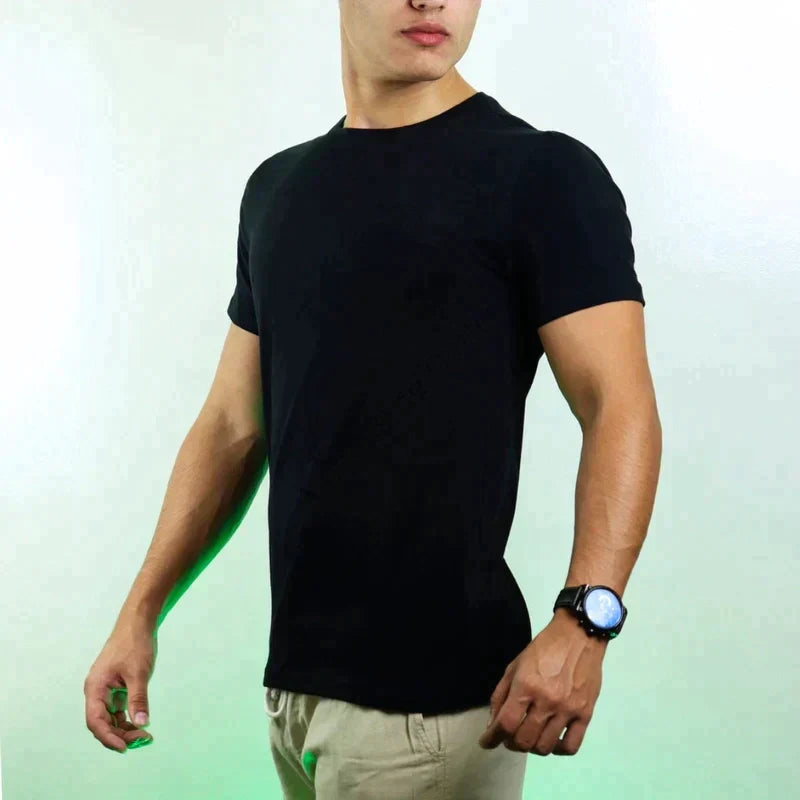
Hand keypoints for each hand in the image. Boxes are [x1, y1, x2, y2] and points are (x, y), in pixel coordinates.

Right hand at [83, 618, 157, 752]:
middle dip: (120, 735)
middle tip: (143, 740)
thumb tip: (142, 723)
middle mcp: (96, 691)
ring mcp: (106, 690)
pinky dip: (128, 718)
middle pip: (103, 723)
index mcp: (95, 688)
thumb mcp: (138, 673)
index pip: (95, 721)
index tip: (126, 747)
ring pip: (111, 718)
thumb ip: (138, 699)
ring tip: (145, 736)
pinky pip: (118, 709)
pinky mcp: (116, 687)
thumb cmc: (135, 644)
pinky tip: (141, 724)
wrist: (138, 623)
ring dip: (125, 729)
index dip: (108, 737)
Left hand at [477, 612, 604, 755]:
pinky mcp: (586, 714)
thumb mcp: (515, 665)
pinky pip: (571, 746)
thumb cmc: (544, 648)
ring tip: (529, 737)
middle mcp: (547, 700)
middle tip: (509, 737)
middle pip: (524, 740)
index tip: (485, 742)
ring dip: (531, 748)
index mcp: (526, 685)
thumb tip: (493, 725)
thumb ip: (501, 695)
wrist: (578, 636)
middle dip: (510, 743)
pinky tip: (551, 740)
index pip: (505, 723)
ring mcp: (568, 709)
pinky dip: (558, 750)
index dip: (492, 738)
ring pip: (545, 747)